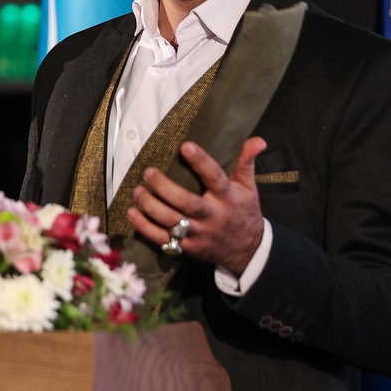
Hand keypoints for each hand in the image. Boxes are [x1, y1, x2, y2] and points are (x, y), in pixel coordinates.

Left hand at [127, 137, 266, 273]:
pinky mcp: (187, 248)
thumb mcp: (249, 188)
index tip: (185, 146)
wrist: (247, 251)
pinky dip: (145, 227)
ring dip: (151, 206)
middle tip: (149, 172)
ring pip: (172, 221)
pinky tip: (132, 213)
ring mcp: (199, 234)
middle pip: (187, 202)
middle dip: (165, 188)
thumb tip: (258, 139)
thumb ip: (247, 162)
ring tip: (137, 191)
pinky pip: (163, 239)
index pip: (215, 178)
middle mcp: (213, 216)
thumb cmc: (244, 212)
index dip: (201, 162)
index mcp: (228, 198)